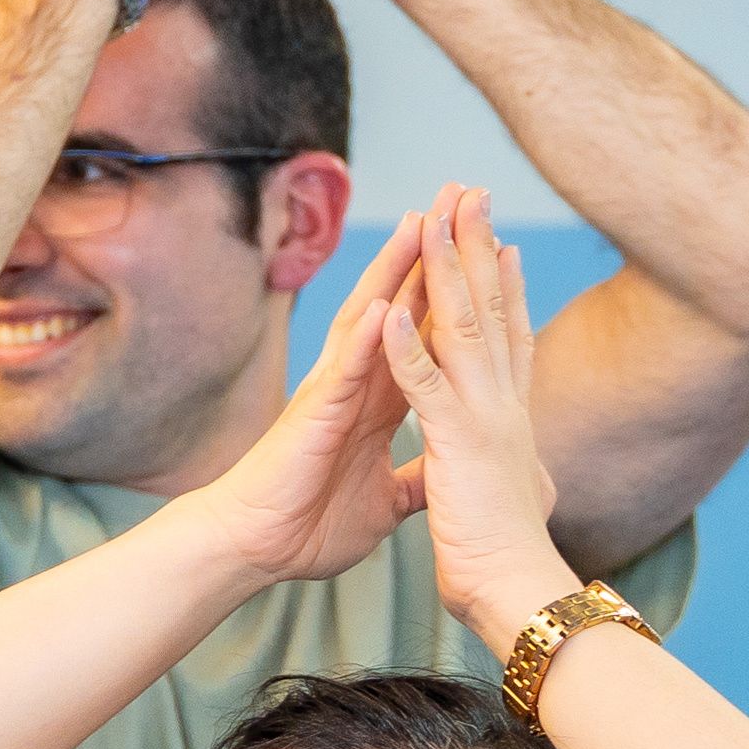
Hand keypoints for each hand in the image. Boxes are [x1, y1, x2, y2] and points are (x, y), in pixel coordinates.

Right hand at [180, 208, 433, 598]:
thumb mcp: (386, 500)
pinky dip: (366, 338)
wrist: (257, 550)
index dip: (457, 289)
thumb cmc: (309, 524)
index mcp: (380, 402)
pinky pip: (342, 371)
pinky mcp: (313, 416)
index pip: (426, 334)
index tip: (490, 245)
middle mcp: (358, 384)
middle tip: (461, 197)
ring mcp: (334, 393)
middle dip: (431, 253)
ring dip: (394, 271)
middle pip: (401, 305)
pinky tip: (384, 303)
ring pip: (369, 319)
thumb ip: (415, 476)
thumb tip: (442, 470)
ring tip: (422, 221)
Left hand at [377, 190, 577, 641]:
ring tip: (434, 217)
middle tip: (469, 191)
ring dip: (444, 272)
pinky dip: (406, 350)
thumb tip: (530, 479)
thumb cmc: (513, 562)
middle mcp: (504, 406)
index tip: (498, 242)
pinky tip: (390, 309)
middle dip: (476, 249)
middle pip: (490, 312)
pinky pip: (425, 389)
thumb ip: (510, 477)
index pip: (507, 338)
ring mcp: (483, 421)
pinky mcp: (457, 447)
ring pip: (462, 330)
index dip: (503, 287)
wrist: (522, 595)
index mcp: (510, 418)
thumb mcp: (510, 503)